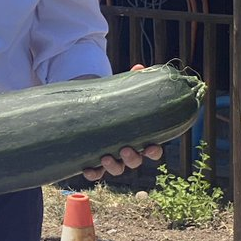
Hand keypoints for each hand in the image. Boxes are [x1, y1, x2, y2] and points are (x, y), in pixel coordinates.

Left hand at [82, 64, 162, 181]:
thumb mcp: (119, 90)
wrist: (87, 104)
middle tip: (125, 149)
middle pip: (135, 162)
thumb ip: (130, 81)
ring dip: (114, 167)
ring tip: (105, 157)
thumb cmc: (110, 99)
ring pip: (116, 169)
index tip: (152, 146)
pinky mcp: (93, 157)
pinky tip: (86, 169)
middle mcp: (126, 149)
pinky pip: (95, 172)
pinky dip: (92, 173)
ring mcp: (110, 155)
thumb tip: (139, 68)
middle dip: (133, 159)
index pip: (153, 149)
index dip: (154, 151)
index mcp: (138, 136)